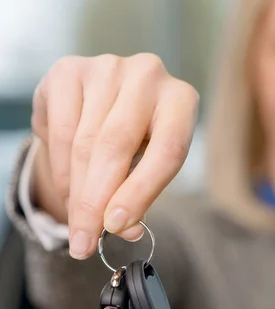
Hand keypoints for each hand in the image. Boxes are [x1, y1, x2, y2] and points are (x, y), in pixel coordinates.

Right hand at [31, 54, 198, 258]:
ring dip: (77, 192)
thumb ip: (140, 197)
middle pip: (117, 146)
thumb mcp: (147, 169)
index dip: (141, 192)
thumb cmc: (135, 142)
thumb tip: (125, 229)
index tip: (117, 226)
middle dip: (96, 202)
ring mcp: (108, 67)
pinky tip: (66, 187)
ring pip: (85, 143)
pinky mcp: (70, 69)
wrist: (100, 106)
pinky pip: (60, 129)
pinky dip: (60, 167)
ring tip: (76, 222)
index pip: (168, 150)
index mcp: (181, 100)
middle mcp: (149, 74)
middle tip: (84, 242)